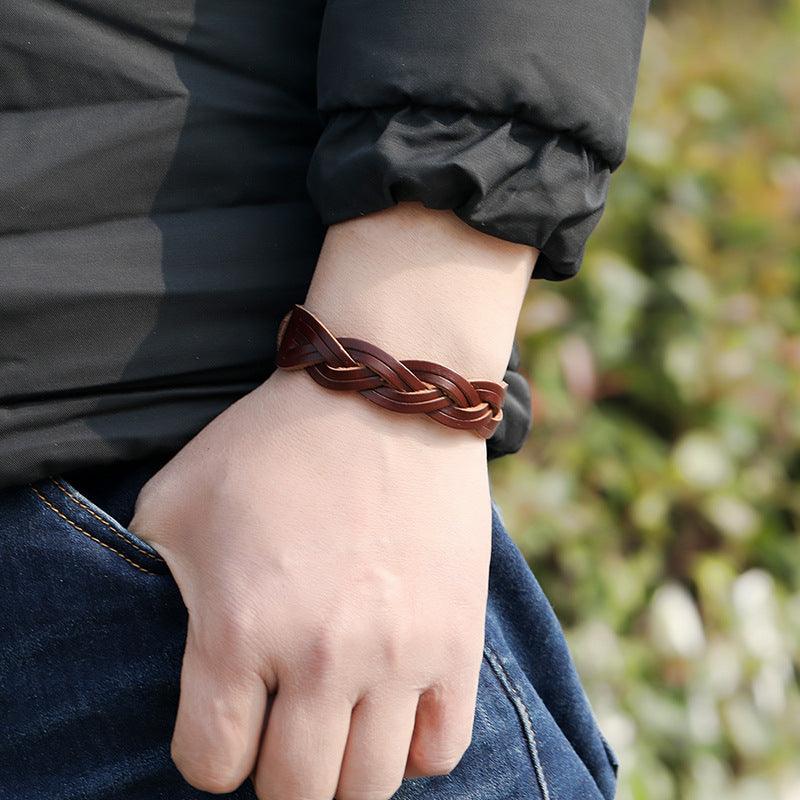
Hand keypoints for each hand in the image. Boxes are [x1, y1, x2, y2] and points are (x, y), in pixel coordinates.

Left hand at [130, 365, 492, 798]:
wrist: (386, 398)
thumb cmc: (277, 443)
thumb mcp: (178, 497)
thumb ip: (154, 580)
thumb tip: (173, 641)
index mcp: (239, 627)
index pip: (211, 765)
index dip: (209, 752)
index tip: (224, 723)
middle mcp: (321, 656)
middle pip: (294, 793)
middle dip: (275, 773)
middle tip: (281, 726)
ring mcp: (399, 654)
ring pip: (369, 785)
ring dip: (342, 767)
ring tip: (337, 721)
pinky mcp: (458, 640)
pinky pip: (443, 749)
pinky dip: (413, 747)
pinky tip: (393, 707)